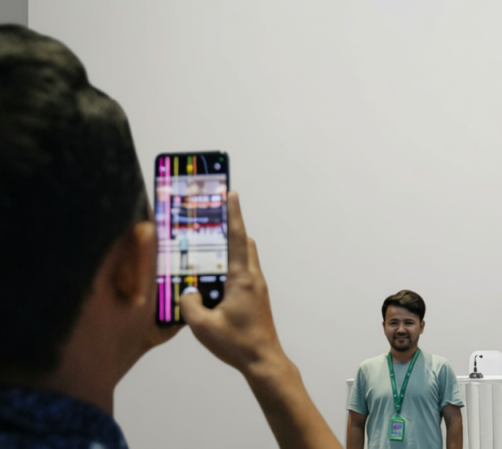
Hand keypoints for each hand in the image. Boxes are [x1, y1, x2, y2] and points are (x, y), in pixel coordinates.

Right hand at [179, 191, 287, 379]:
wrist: (263, 360)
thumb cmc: (236, 343)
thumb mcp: (202, 325)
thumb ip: (189, 304)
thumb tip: (187, 291)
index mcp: (242, 279)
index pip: (236, 238)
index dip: (233, 214)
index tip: (231, 193)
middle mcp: (253, 278)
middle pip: (244, 244)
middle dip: (231, 228)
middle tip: (213, 218)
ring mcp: (258, 287)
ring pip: (245, 258)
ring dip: (230, 249)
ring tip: (207, 250)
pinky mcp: (257, 297)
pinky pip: (244, 273)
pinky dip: (231, 267)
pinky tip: (214, 280)